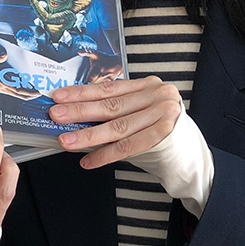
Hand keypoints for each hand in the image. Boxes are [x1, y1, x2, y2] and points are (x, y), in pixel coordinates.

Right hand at [0, 51, 40, 99]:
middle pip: (20, 94)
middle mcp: (3, 88)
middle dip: (31, 95)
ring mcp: (1, 89)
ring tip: (35, 91)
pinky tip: (23, 88)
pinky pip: (12, 92)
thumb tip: (4, 54)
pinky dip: (20, 92)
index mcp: (1, 83)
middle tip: (40, 93)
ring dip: (26, 94)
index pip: (19, 91)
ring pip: (17, 94)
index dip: (29, 93)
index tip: (38, 92)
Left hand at [49, 76, 181, 169]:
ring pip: (118, 126)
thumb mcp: (137, 111)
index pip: (107, 88)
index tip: (58, 97)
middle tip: (56, 116)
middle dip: (79, 111)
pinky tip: (89, 161)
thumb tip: (73, 116)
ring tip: (66, 141)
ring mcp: (163, 112)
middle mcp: (156, 94)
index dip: (81, 92)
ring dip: (89, 135)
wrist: (188, 151)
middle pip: (111, 105)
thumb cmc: (156, 130)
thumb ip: (113, 109)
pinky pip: (129, 146)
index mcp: (145, 84)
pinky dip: (106, 154)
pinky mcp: (166, 132)